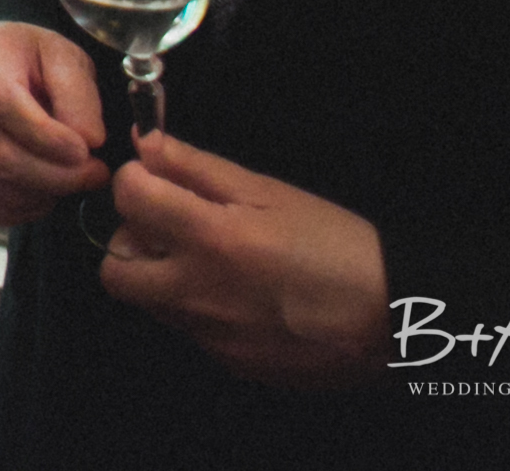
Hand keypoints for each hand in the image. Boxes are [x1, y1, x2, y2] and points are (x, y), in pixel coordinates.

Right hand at [0, 21, 108, 224]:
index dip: (45, 136)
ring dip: (45, 193)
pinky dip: (25, 207)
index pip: (2, 103)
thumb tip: (88, 141)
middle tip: (95, 174)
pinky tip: (47, 189)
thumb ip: (80, 95)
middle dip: (56, 175)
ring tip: (73, 178)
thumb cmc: (35, 61)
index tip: (84, 150)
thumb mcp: (67, 58)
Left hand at [97, 129, 385, 389]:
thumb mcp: (270, 192)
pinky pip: (188, 331)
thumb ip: (198, 169)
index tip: (158, 180)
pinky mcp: (229, 363)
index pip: (127, 199)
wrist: (395, 318)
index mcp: (210, 240)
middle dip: (131, 240)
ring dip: (160, 276)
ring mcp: (210, 336)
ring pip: (149, 303)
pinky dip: (197, 308)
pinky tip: (241, 296)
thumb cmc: (337, 243)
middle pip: (114, 268)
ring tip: (211, 260)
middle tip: (171, 226)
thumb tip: (145, 145)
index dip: (136, 180)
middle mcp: (198, 294)